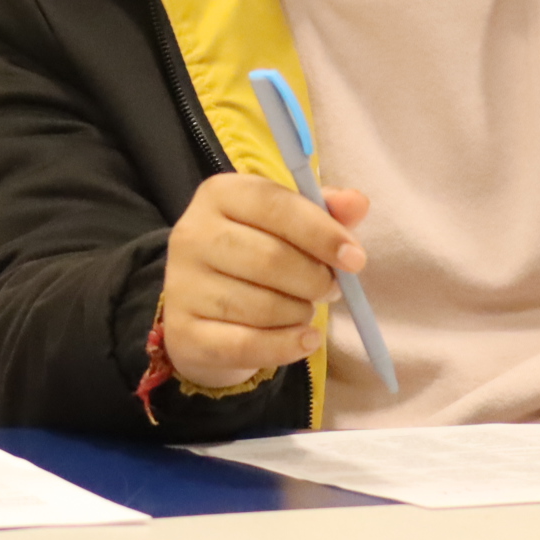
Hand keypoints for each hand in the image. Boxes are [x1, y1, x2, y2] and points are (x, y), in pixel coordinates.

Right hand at [161, 172, 369, 388]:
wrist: (205, 307)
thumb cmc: (256, 254)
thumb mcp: (287, 223)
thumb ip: (325, 211)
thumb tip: (357, 203)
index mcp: (220, 194)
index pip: (274, 205)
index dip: (320, 232)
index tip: (356, 259)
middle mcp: (192, 233)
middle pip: (269, 259)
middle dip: (315, 279)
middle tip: (331, 289)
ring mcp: (182, 284)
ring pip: (261, 306)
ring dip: (300, 312)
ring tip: (305, 308)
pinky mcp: (183, 331)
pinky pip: (246, 344)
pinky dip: (285, 346)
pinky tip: (305, 339)